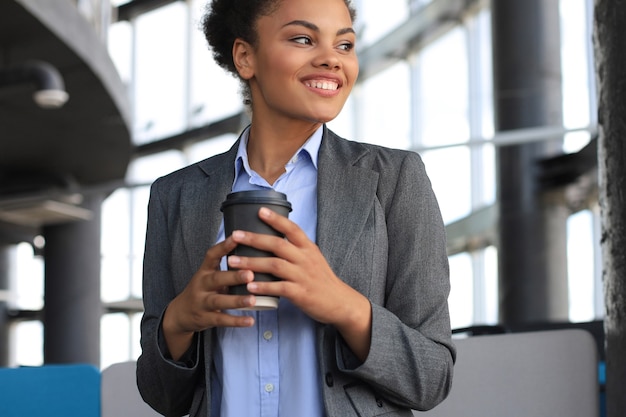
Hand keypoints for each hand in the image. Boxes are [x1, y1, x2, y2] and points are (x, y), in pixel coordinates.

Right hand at [161, 236, 256, 359]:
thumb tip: (255, 248)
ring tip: (253, 300)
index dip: (224, 246)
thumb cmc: (204, 289)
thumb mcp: (210, 274)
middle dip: (233, 276)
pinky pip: (221, 320)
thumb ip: (228, 265)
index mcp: (205, 270)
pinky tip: (250, 320)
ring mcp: (202, 302)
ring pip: (219, 301)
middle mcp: (201, 284)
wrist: (180, 314)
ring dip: (237, 300)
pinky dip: (236, 321)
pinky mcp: (205, 318)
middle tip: (250, 274)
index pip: (212, 255)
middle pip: (217, 279)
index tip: (237, 236)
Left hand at [228, 207, 372, 359]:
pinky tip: (249, 286)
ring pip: (275, 265)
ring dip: (252, 263)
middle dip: (254, 239)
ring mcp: (303, 276)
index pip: (292, 228)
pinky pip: (279, 288)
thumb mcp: (313, 258)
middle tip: (235, 235)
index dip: (276, 219)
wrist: (339, 302)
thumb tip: (274, 238)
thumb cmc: (321, 279)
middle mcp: (305, 259)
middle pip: (278, 244)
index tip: (260, 211)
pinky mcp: (301, 293)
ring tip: (232, 262)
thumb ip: (296, 249)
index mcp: (308, 248)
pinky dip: (263, 287)